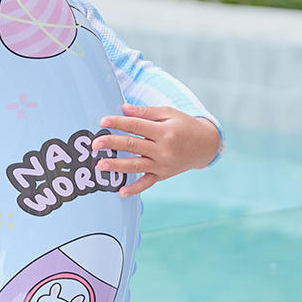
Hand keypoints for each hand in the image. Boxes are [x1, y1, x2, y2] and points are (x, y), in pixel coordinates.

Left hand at [93, 104, 220, 196]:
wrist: (205, 145)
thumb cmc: (184, 125)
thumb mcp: (168, 113)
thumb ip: (145, 112)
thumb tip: (123, 109)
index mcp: (164, 131)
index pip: (136, 126)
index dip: (119, 123)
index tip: (103, 121)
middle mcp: (163, 149)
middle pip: (133, 145)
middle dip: (113, 144)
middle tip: (96, 143)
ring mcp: (162, 164)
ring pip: (136, 165)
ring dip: (117, 166)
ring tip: (101, 165)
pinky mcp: (162, 175)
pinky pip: (147, 183)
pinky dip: (134, 189)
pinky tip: (121, 192)